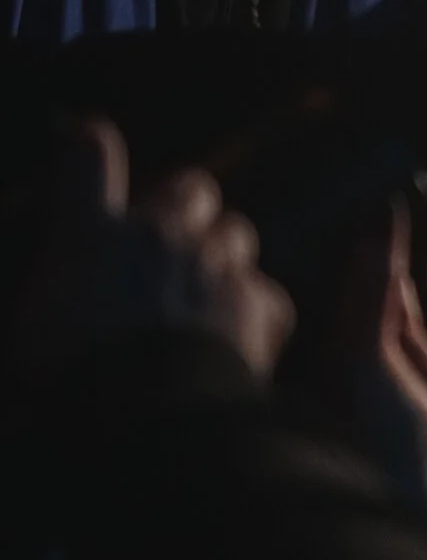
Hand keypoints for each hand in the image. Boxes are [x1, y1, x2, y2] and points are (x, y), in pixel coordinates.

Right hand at [10, 117, 294, 380]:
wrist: (136, 420)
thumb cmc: (59, 385)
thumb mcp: (27, 335)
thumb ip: (54, 292)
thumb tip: (66, 294)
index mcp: (88, 236)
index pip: (88, 155)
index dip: (87, 144)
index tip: (85, 139)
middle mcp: (157, 236)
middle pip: (192, 188)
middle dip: (186, 208)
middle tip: (171, 242)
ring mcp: (213, 266)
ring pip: (236, 233)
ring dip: (223, 255)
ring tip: (204, 294)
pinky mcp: (255, 304)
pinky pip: (266, 294)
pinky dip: (256, 311)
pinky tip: (242, 339)